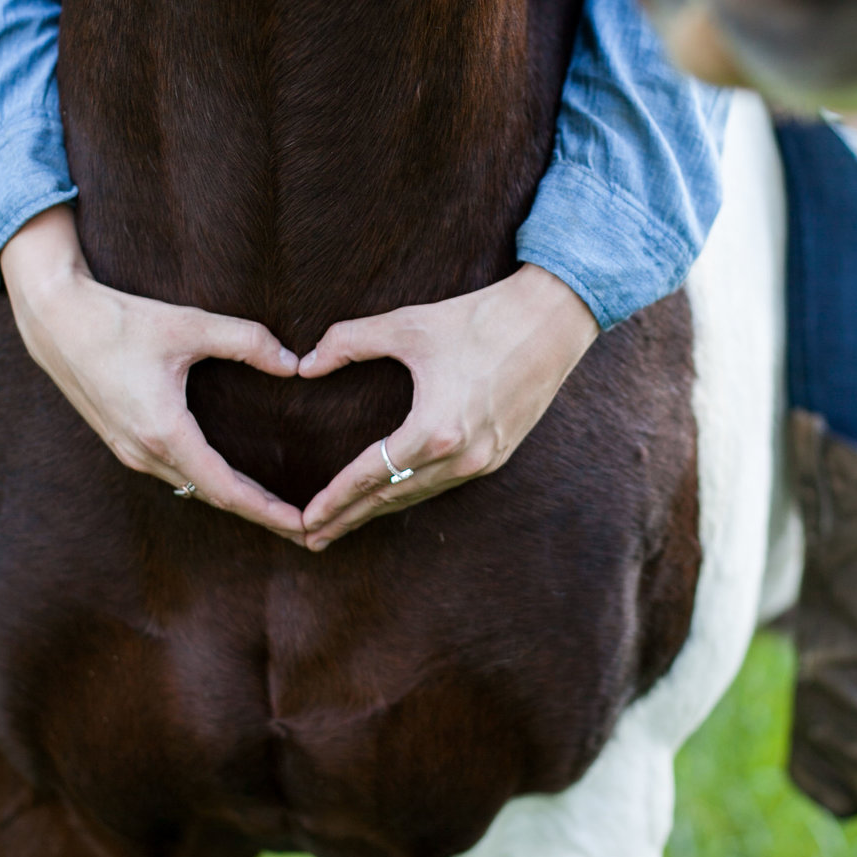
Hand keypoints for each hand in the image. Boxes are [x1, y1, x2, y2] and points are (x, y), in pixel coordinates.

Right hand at [0, 206, 305, 538]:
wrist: (55, 319)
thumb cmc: (118, 320)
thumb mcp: (188, 326)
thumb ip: (246, 342)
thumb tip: (293, 363)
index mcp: (164, 431)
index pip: (225, 488)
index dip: (266, 510)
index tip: (301, 524)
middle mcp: (144, 452)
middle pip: (211, 497)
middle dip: (258, 513)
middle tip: (303, 527)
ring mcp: (128, 451)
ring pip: (190, 487)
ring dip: (231, 499)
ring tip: (272, 508)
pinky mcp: (120, 441)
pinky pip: (171, 474)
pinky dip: (205, 483)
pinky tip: (226, 478)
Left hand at [293, 264, 597, 550]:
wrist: (553, 320)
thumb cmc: (478, 318)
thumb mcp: (406, 325)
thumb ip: (348, 342)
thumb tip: (303, 366)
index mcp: (434, 430)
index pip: (370, 477)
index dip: (334, 500)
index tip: (305, 521)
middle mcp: (461, 457)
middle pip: (391, 499)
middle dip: (348, 519)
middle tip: (311, 538)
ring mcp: (484, 461)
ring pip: (418, 495)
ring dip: (379, 511)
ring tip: (343, 524)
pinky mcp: (499, 455)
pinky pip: (443, 484)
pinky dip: (411, 493)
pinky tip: (391, 497)